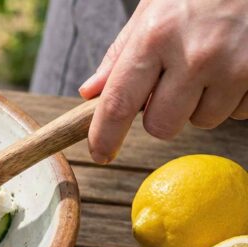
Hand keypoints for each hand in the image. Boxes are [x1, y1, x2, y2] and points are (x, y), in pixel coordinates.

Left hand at [79, 0, 247, 163]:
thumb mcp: (152, 11)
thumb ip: (121, 55)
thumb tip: (91, 93)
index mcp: (155, 37)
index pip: (119, 104)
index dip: (105, 136)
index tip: (100, 154)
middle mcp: (194, 56)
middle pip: (161, 126)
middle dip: (160, 114)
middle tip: (171, 85)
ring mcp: (235, 68)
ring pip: (202, 122)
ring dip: (200, 104)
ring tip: (209, 67)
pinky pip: (239, 114)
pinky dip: (233, 99)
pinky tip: (235, 67)